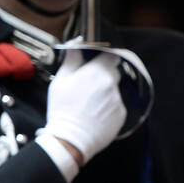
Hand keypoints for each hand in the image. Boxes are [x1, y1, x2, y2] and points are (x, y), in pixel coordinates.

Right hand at [40, 49, 126, 164]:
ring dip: (105, 92)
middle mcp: (112, 86)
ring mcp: (118, 101)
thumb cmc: (63, 108)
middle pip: (113, 72)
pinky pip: (116, 105)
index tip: (100, 58)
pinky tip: (95, 113)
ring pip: (114, 90)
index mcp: (98, 73)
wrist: (71, 138)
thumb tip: (75, 44)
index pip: (112, 55)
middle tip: (88, 83)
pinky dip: (108, 106)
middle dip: (103, 74)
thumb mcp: (61, 80)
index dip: (106, 55)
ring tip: (89, 102)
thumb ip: (72, 60)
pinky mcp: (121, 115)